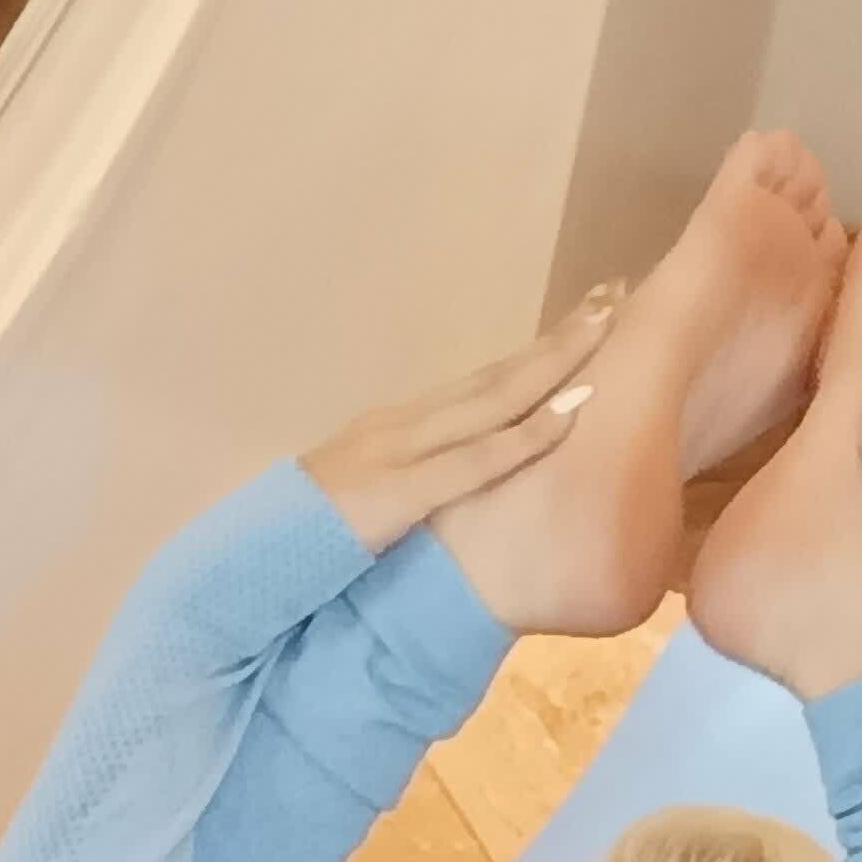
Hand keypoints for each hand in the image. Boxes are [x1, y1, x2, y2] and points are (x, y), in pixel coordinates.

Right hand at [300, 284, 621, 559]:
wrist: (249, 563)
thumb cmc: (301, 545)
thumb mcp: (364, 507)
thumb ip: (406, 494)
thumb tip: (446, 501)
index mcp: (396, 430)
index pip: (477, 385)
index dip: (531, 355)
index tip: (580, 323)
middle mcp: (403, 425)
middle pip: (495, 374)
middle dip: (557, 337)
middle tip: (612, 297)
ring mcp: (401, 452)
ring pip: (493, 398)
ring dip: (552, 363)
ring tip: (604, 329)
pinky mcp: (401, 492)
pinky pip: (477, 460)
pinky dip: (526, 435)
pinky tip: (569, 414)